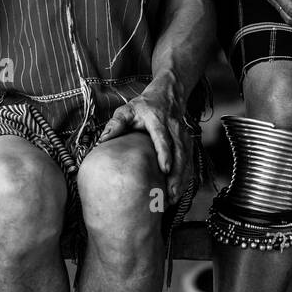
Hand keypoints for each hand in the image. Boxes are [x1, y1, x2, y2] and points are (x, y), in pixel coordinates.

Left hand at [98, 78, 192, 204]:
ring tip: (173, 197)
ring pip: (187, 158)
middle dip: (176, 173)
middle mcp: (174, 128)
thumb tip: (102, 141)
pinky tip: (179, 190)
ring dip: (182, 178)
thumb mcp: (127, 110)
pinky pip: (189, 161)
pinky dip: (186, 176)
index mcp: (158, 120)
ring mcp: (183, 135)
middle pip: (179, 152)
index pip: (163, 137)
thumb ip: (116, 124)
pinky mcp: (187, 142)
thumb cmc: (144, 106)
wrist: (167, 94)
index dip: (165, 153)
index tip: (165, 169)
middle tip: (169, 193)